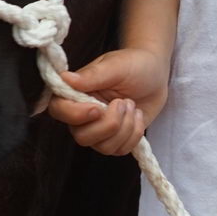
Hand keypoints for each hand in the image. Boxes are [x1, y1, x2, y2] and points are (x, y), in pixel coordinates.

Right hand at [46, 47, 169, 155]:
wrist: (156, 75)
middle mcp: (83, 114)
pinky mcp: (116, 138)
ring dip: (125, 128)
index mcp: (76, 92)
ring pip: (103, 147)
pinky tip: (138, 116)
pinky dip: (134, 134)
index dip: (75, 115)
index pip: (60, 111)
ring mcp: (100, 129)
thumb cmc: (134, 65)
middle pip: (82, 136)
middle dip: (109, 125)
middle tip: (124, 103)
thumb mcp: (116, 66)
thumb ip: (92, 75)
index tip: (97, 109)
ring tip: (133, 106)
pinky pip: (120, 150)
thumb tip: (65, 78)